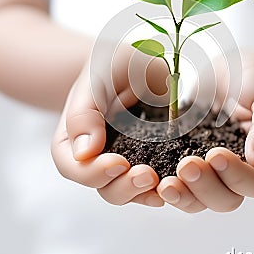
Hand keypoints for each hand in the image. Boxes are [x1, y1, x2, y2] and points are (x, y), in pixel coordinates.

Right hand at [51, 44, 168, 206]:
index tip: (119, 163)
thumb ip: (83, 113)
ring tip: (166, 184)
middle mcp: (97, 155)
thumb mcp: (95, 80)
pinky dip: (166, 184)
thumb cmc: (110, 65)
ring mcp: (125, 159)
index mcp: (74, 139)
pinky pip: (156, 179)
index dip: (93, 173)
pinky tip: (178, 182)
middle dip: (125, 187)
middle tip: (148, 176)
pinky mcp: (151, 157)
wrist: (137, 61)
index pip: (74, 167)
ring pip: (131, 190)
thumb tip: (84, 154)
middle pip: (103, 186)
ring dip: (147, 192)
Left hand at [157, 53, 253, 212]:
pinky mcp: (189, 161)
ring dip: (183, 195)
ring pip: (199, 199)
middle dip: (205, 188)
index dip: (237, 177)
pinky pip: (179, 183)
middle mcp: (239, 174)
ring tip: (165, 183)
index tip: (216, 154)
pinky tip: (150, 176)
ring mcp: (213, 171)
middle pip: (225, 200)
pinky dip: (166, 185)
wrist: (233, 71)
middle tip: (186, 166)